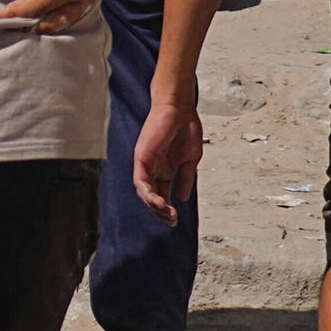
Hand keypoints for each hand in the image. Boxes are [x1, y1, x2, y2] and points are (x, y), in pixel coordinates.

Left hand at [132, 87, 203, 223]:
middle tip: (171, 221)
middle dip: (160, 211)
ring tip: (166, 213)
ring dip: (154, 205)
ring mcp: (146, 163)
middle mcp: (153, 168)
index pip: (161, 194)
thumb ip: (185, 179)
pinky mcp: (141, 156)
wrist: (180, 109)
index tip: (175, 220)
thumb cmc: (186, 129)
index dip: (167, 208)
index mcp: (164, 169)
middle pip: (151, 196)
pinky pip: (140, 179)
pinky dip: (147, 192)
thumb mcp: (189, 159)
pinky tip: (158, 201)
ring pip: (144, 191)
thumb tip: (181, 198)